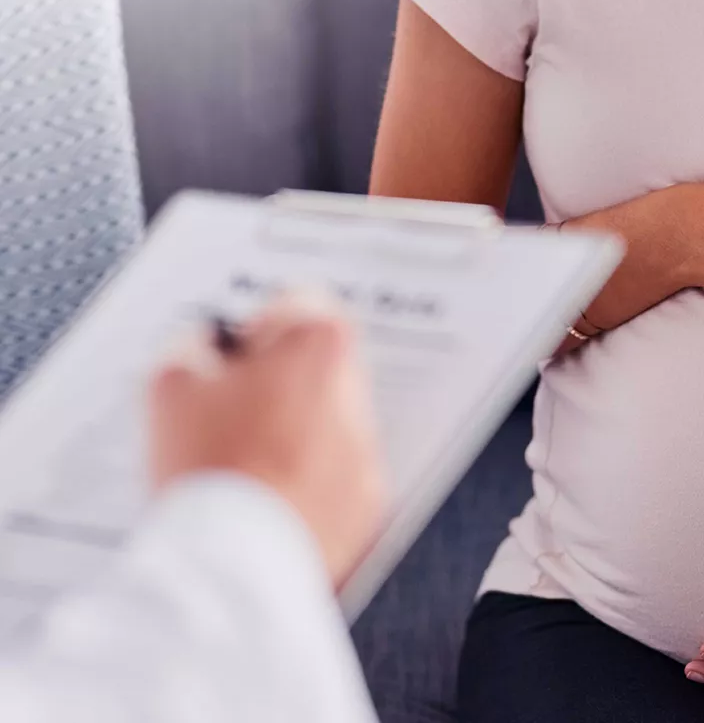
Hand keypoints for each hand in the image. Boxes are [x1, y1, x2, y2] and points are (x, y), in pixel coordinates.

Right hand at [148, 292, 385, 586]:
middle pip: (320, 368)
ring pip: (330, 425)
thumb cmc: (209, 466)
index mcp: (319, 346)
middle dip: (280, 382)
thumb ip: (193, 348)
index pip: (300, 306)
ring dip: (295, 434)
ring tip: (242, 463)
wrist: (236, 562)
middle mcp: (358, 394)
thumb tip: (205, 351)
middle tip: (231, 411)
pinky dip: (308, 484)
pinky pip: (337, 479)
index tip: (234, 356)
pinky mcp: (368, 505)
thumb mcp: (171, 384)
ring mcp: (367, 452)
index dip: (258, 328)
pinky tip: (264, 500)